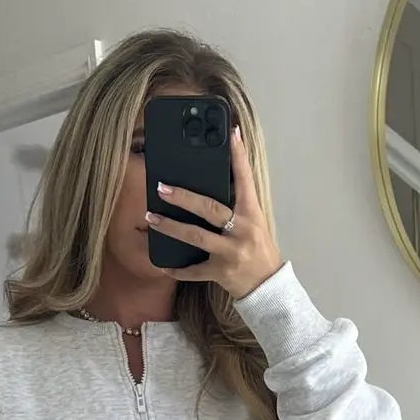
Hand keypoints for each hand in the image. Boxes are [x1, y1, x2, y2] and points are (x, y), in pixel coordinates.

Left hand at [146, 124, 281, 298]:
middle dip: (183, 197)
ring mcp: (230, 253)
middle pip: (210, 209)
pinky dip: (178, 269)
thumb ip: (236, 203)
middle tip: (161, 187)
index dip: (238, 156)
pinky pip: (194, 271)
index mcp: (251, 214)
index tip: (231, 133)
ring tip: (152, 217)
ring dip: (171, 227)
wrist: (267, 285)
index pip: (245, 180)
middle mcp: (241, 231)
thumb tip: (212, 180)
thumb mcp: (253, 222)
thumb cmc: (258, 249)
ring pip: (196, 237)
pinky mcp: (220, 272)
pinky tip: (163, 264)